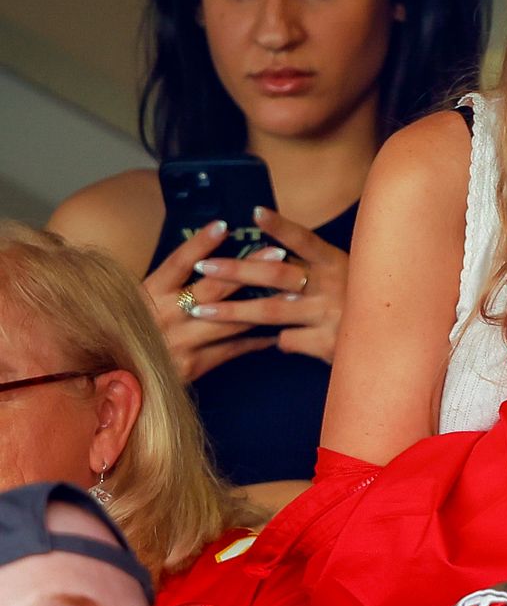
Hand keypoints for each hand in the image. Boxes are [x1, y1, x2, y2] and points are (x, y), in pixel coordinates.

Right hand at [141, 220, 277, 382]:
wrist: (115, 380)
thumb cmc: (128, 335)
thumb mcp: (134, 304)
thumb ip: (164, 287)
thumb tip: (202, 261)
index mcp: (147, 294)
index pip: (177, 262)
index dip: (201, 243)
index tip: (224, 225)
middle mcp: (164, 316)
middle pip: (213, 287)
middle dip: (249, 268)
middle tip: (277, 252)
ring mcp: (179, 342)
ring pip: (229, 320)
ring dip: (263, 305)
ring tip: (292, 293)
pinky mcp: (192, 366)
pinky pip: (231, 350)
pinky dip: (255, 340)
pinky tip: (277, 331)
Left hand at [184, 208, 349, 363]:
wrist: (398, 342)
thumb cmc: (365, 303)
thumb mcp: (349, 276)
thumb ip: (316, 270)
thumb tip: (274, 259)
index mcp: (338, 263)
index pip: (305, 240)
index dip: (280, 226)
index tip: (254, 212)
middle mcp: (334, 286)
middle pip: (277, 275)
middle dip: (236, 270)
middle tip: (205, 265)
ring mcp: (330, 316)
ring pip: (271, 311)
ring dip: (232, 311)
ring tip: (200, 311)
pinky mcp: (328, 345)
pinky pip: (288, 341)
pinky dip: (278, 340)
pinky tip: (277, 341)